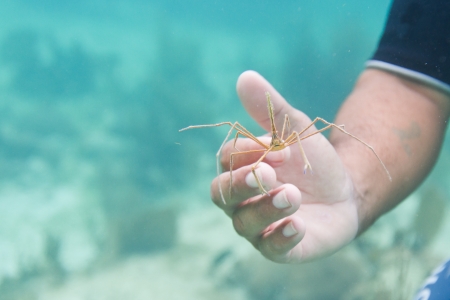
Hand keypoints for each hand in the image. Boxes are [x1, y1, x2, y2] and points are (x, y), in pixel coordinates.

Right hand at [211, 71, 359, 262]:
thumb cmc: (312, 161)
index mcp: (241, 168)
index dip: (246, 152)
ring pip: (244, 223)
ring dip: (266, 207)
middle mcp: (242, 199)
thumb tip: (245, 76)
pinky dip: (281, 239)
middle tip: (268, 173)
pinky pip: (271, 250)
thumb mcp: (295, 130)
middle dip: (241, 183)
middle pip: (222, 195)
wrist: (346, 191)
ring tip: (294, 194)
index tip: (276, 146)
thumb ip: (269, 108)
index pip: (226, 160)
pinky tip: (298, 226)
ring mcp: (259, 226)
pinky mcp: (281, 248)